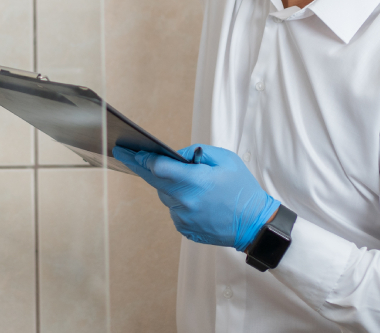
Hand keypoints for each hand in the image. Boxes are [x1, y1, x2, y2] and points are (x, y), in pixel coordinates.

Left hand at [114, 144, 279, 250]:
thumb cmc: (242, 189)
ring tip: (187, 181)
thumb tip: (176, 155)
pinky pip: (173, 209)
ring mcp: (183, 218)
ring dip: (168, 186)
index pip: (159, 168)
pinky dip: (178, 201)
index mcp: (195, 182)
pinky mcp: (184, 229)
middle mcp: (185, 201)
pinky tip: (195, 199)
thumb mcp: (225, 160)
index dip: (143, 158)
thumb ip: (197, 152)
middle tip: (125, 155)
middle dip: (140, 166)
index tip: (129, 151)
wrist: (254, 225)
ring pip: (164, 196)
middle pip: (155, 181)